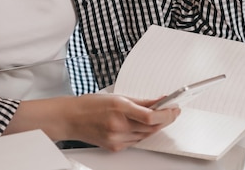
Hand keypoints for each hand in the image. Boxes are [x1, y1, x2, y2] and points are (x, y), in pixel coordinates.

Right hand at [5, 94, 179, 151]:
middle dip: (165, 119)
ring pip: (146, 135)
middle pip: (151, 126)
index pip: (151, 116)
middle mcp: (118, 125)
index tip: (174, 108)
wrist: (69, 118)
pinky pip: (136, 141)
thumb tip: (158, 102)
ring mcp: (116, 139)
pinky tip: (142, 126)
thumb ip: (139, 101)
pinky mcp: (115, 147)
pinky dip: (142, 133)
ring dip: (155, 126)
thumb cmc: (89, 105)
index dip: (167, 113)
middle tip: (172, 111)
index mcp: (119, 108)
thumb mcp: (115, 96)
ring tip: (159, 116)